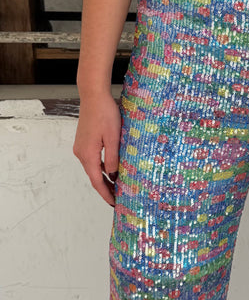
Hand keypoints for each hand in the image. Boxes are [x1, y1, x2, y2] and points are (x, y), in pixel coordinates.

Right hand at [73, 92, 121, 207]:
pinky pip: (92, 159)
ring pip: (93, 168)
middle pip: (94, 176)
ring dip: (103, 178)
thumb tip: (113, 175)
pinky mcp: (84, 141)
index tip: (114, 203)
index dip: (105, 194)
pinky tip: (111, 168)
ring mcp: (81, 147)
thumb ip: (113, 158)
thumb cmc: (105, 114)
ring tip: (116, 186)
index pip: (97, 181)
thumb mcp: (113, 138)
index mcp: (88, 154)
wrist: (93, 96)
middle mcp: (81, 153)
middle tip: (117, 199)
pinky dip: (101, 167)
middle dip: (105, 188)